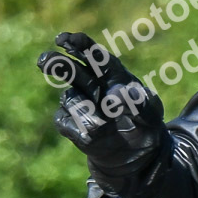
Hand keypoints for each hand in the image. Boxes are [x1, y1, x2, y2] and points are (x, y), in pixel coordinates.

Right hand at [39, 31, 167, 181]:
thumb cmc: (146, 128)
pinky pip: (63, 120)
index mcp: (113, 76)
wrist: (139, 158)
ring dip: (82, 110)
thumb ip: (141, 103)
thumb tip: (117, 96)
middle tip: (45, 62)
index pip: (94, 56)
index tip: (66, 39)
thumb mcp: (152, 115)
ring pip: (69, 98)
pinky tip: (90, 134)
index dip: (80, 45)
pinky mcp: (72, 126)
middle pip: (69, 69)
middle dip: (56, 63)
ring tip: (103, 125)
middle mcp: (93, 87)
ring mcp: (81, 106)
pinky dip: (75, 125)